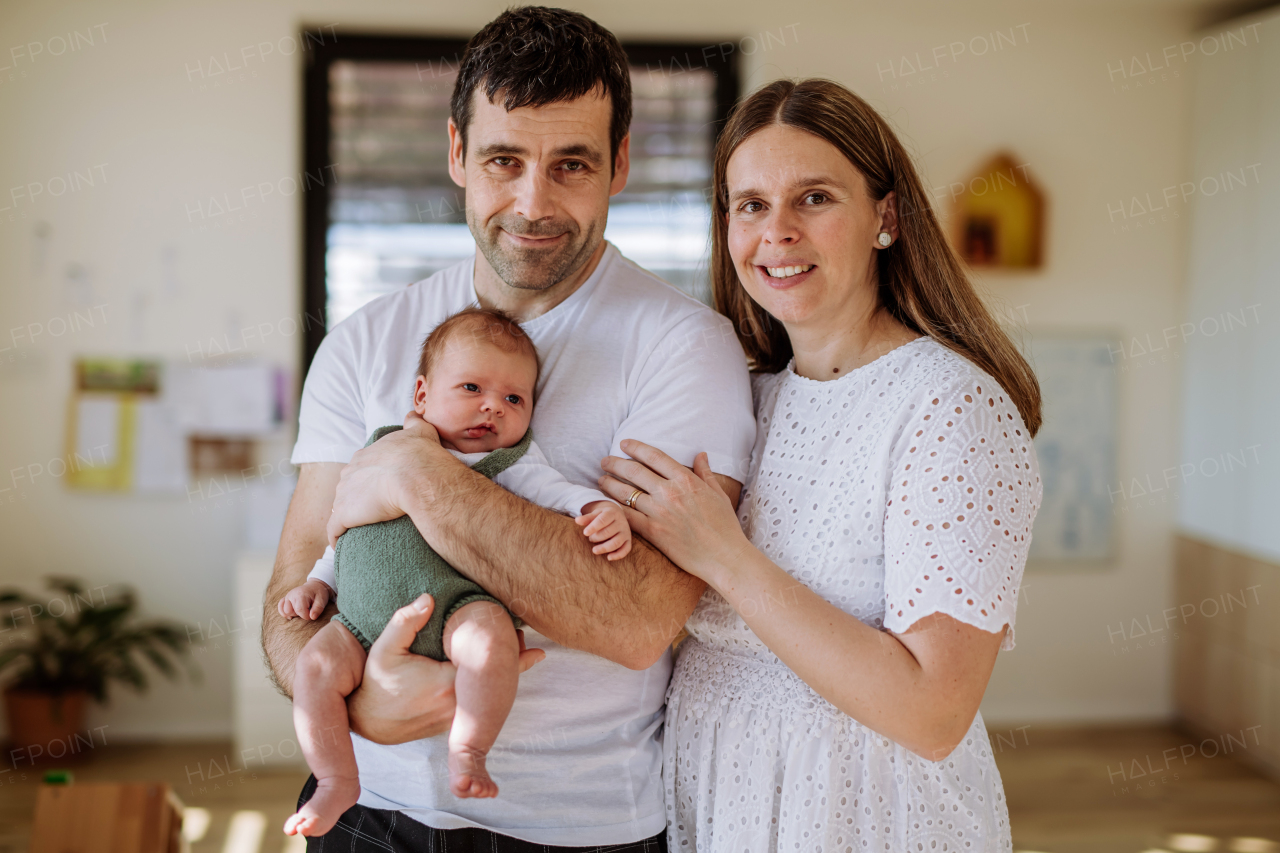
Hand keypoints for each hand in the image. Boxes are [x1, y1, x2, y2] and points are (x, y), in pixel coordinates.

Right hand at [278, 580, 331, 620]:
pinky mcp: (285, 599)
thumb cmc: (319, 593)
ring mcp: (287, 597)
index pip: (300, 610)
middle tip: (307, 610)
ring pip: (285, 611)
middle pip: (290, 611)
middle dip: (299, 614)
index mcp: (301, 594)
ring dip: (293, 613)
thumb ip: (318, 609)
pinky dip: (284, 612)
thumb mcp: (322, 600)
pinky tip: (292, 614)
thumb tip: (312, 617)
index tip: (312, 614)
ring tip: (301, 610)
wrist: (315, 586)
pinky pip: (280, 608)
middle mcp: (291, 595)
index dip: (307, 616)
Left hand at [327, 411, 445, 545]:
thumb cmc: (421, 455)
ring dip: (346, 520)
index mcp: (365, 456)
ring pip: (339, 509)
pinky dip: (336, 538)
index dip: (368, 480)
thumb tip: (413, 414)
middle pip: (346, 488)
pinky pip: (334, 531)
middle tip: (369, 513)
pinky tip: (342, 547)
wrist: (418, 476)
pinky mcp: (344, 516)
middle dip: (354, 500)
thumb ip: (414, 422)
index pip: (359, 469)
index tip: (377, 491)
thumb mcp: (420, 431)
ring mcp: (344, 494)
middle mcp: (350, 473)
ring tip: (358, 532)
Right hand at [347, 594, 545, 744]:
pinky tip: (498, 673)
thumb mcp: (385, 649)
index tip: (520, 632)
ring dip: (501, 675)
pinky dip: (487, 689)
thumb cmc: (376, 681)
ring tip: (520, 648)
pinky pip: (478, 704)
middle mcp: (456, 706)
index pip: (485, 665)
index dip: (506, 649)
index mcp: (445, 684)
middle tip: (524, 636)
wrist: (366, 720)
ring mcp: (456, 719)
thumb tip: (428, 598)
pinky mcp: (452, 725)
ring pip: (487, 696)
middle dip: (511, 659)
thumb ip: (405, 622)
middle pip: (493, 681)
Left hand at [575, 501, 632, 560]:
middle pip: (609, 532)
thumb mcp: (595, 513)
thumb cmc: (603, 515)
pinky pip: (626, 549)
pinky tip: (608, 557)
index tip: (585, 533)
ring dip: (605, 548)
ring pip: (617, 542)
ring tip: (594, 550)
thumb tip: (577, 520)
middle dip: (597, 537)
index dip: (593, 527)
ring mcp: (626, 532)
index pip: (603, 520)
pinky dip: (618, 555)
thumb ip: (587, 518)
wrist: (617, 514)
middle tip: (590, 539)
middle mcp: (621, 522)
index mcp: (612, 513)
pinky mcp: (628, 540)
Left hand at [598, 441, 749, 583]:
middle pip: (634, 471)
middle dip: (616, 463)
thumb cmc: (725, 527)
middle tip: (605, 461)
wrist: (724, 556)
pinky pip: (627, 516)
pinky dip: (613, 509)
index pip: (654, 456)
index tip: (624, 444)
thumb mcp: (718, 495)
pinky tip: (605, 505)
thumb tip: (700, 454)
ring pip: (626, 492)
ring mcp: (659, 512)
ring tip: (601, 480)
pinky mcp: (653, 532)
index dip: (636, 447)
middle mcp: (670, 492)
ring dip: (609, 484)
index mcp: (686, 480)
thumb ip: (705, 473)